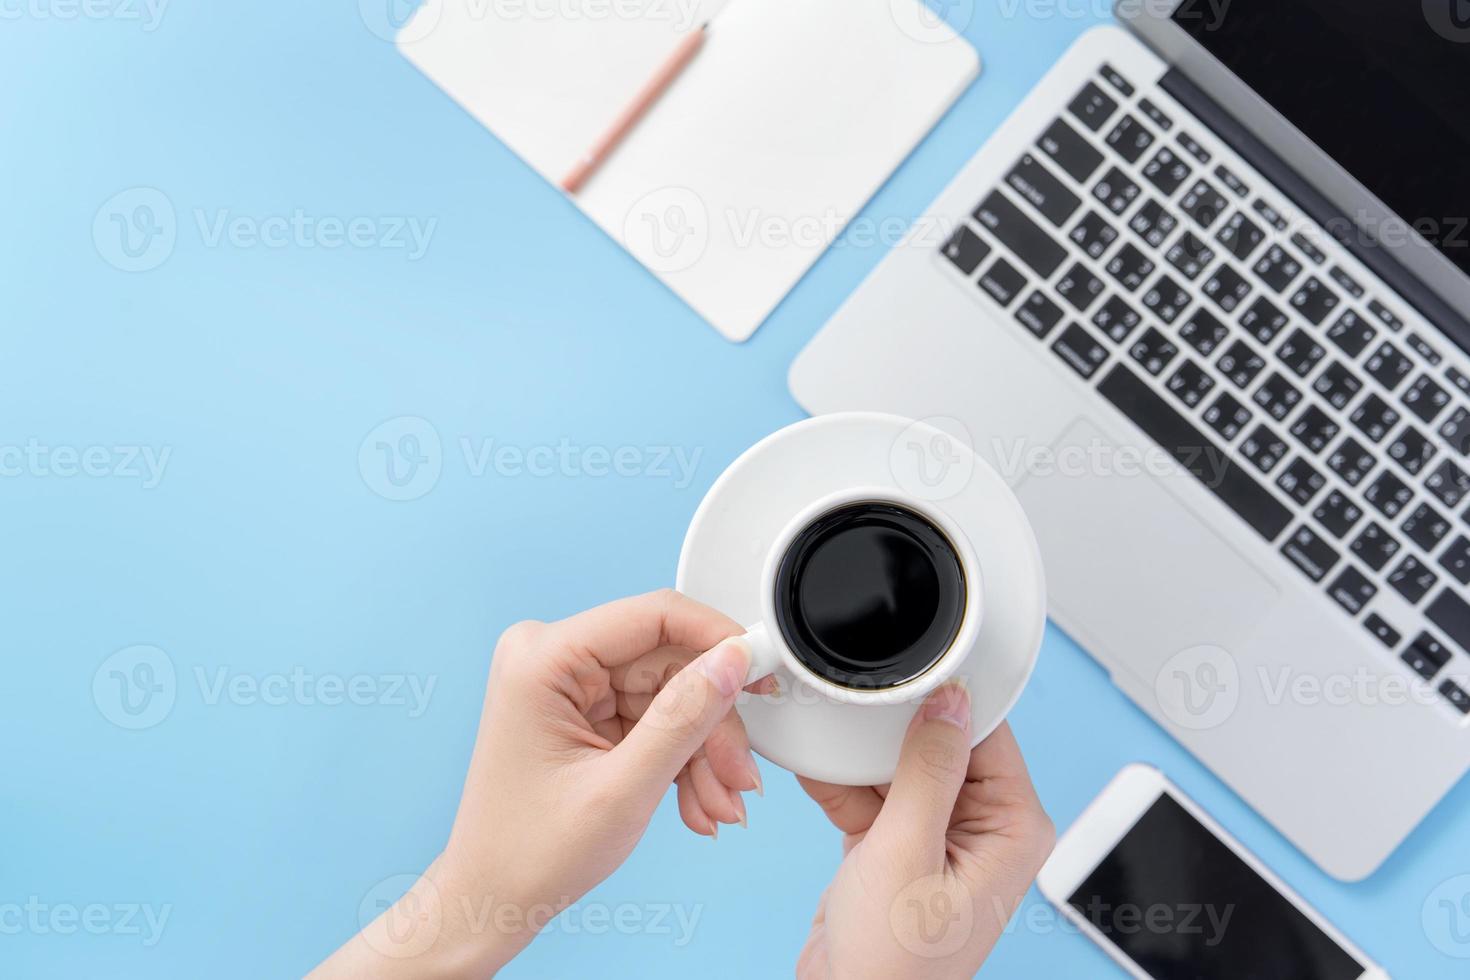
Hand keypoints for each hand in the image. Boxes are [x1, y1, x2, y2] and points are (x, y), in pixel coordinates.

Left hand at [312, 590, 770, 977]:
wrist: (493, 900)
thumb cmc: (528, 854)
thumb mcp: (624, 788)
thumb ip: (684, 718)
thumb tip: (731, 660)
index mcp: (542, 658)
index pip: (654, 616)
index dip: (717, 639)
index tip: (762, 670)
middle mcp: (550, 658)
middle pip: (669, 662)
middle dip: (713, 725)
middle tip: (741, 775)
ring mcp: (566, 684)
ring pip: (670, 695)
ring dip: (703, 752)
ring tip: (719, 805)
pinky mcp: (583, 710)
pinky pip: (654, 717)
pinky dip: (682, 760)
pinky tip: (696, 803)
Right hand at [796, 688, 1053, 978]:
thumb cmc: (894, 964)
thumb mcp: (907, 851)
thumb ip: (927, 770)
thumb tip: (949, 701)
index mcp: (1012, 826)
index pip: (985, 733)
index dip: (943, 699)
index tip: (904, 671)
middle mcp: (982, 828)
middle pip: (938, 742)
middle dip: (890, 729)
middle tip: (852, 706)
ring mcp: (937, 835)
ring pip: (897, 765)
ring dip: (858, 757)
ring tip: (827, 737)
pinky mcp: (897, 844)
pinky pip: (871, 793)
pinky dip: (842, 784)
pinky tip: (816, 765)